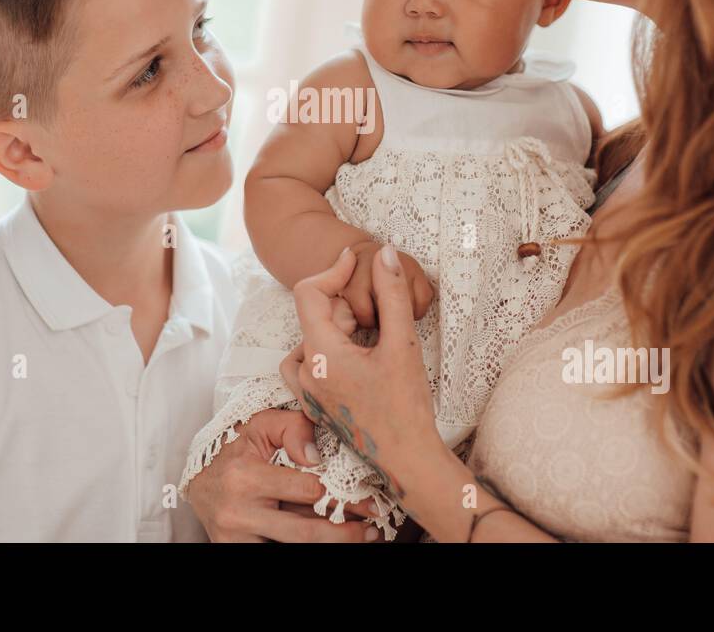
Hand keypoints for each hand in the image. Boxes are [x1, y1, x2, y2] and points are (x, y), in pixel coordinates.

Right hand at [186, 408, 381, 542]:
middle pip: (305, 531)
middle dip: (345, 533)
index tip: (370, 500)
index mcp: (247, 476)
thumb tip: (317, 456)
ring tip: (362, 538)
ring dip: (333, 545)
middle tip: (374, 529)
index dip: (344, 498)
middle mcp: (240, 511)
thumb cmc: (236, 452)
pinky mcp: (235, 550)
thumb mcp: (260, 426)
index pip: (308, 491)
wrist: (201, 484)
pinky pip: (277, 552)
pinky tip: (331, 542)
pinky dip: (307, 548)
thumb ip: (293, 427)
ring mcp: (237, 538)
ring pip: (294, 547)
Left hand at [284, 245, 439, 501]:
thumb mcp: (402, 343)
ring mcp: (308, 391)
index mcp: (321, 353)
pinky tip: (358, 355)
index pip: (309, 293)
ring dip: (336, 326)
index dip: (333, 270)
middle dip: (345, 303)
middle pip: (313, 316)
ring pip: (309, 339)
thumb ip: (392, 293)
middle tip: (379, 310)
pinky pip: (310, 363)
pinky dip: (329, 349)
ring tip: (368, 334)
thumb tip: (382, 253)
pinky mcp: (316, 403)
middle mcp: (306, 371)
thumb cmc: (406, 407)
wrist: (407, 460)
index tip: (358, 260)